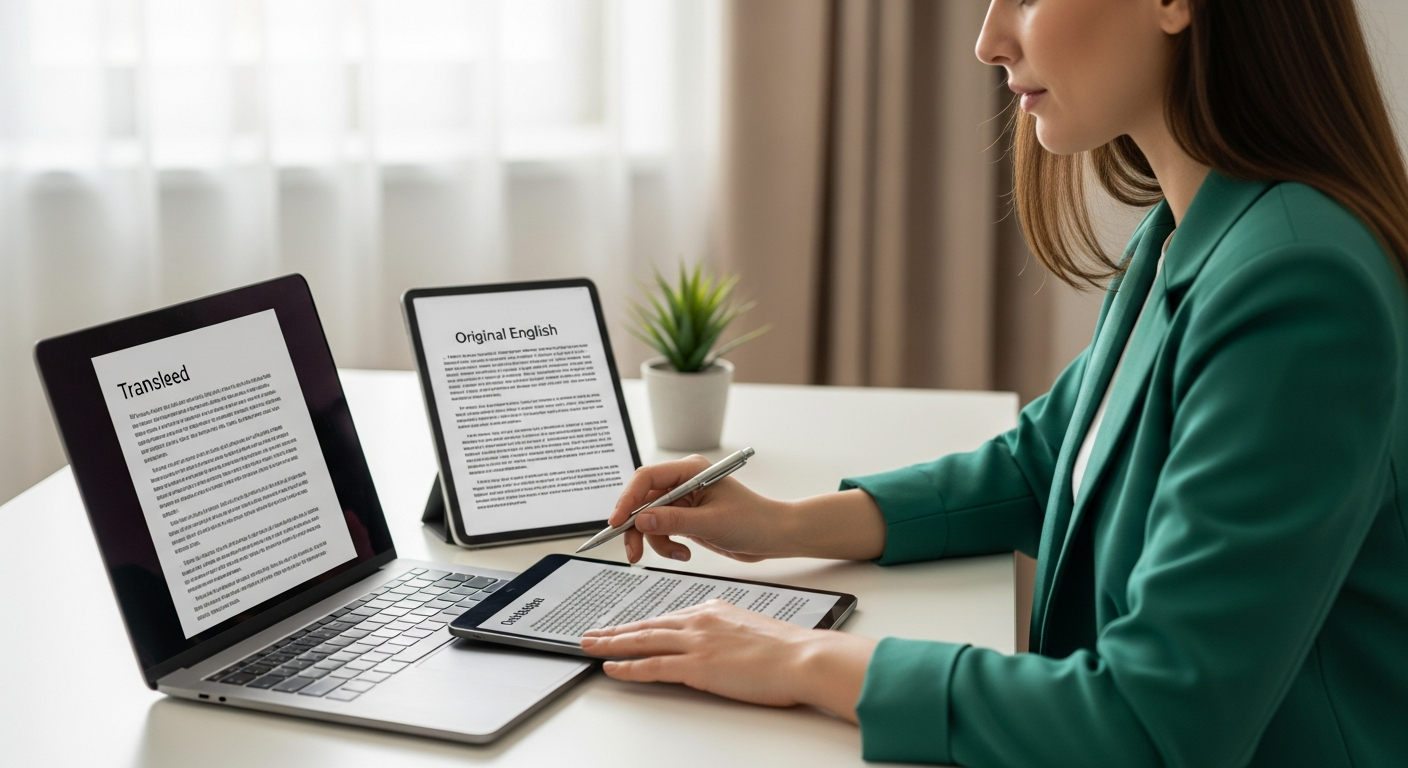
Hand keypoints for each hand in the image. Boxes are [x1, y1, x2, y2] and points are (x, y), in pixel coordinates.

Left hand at [580, 599, 876, 719]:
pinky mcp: (697, 667)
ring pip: (643, 641)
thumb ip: (728, 626)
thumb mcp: (751, 625)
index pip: (668, 618)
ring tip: (589, 646)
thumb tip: (718, 632)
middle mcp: (700, 621)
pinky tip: (611, 668)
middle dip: (615, 631)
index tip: (625, 627)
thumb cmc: (787, 648)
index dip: (642, 624)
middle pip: (647, 626)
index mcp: (713, 610)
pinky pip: (652, 666)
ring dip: (611, 644)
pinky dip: (628, 667)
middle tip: (591, 634)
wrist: (803, 657)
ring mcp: (697, 643)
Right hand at [611, 455, 795, 563]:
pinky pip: (661, 531)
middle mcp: (682, 483)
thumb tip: (641, 520)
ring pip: (649, 520)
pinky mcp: (684, 519)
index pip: (647, 479)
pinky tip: (684, 554)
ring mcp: (682, 502)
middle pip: (642, 501)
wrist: (773, 536)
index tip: (616, 522)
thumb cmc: (753, 521)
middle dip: (636, 528)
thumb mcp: (711, 522)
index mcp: (690, 471)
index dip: (628, 499)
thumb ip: (675, 521)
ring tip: (678, 555)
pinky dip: (667, 546)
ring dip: (656, 542)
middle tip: (633, 553)